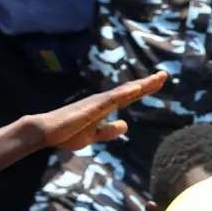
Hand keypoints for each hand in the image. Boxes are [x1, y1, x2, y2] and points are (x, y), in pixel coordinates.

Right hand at [30, 71, 164, 149]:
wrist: (47, 133)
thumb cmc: (67, 133)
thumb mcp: (95, 135)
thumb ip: (109, 130)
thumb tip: (125, 124)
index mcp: (105, 107)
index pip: (129, 97)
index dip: (144, 89)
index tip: (159, 82)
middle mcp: (103, 101)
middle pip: (129, 91)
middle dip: (148, 83)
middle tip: (164, 75)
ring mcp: (97, 103)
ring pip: (123, 92)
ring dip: (140, 85)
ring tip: (156, 79)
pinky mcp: (91, 108)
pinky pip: (111, 100)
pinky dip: (125, 93)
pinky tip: (137, 89)